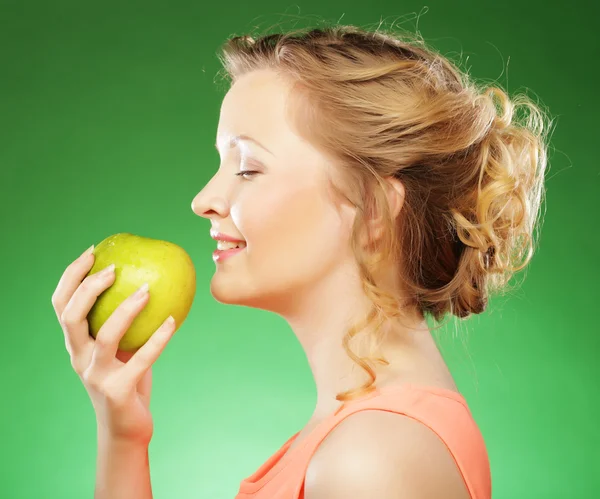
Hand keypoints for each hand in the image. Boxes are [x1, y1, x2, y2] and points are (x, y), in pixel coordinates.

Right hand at [51, 245, 176, 444]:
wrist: (126, 429)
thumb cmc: (127, 380)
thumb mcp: (121, 349)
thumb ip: (125, 323)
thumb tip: (149, 280)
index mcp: (76, 345)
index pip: (61, 305)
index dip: (71, 276)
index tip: (92, 251)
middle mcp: (79, 358)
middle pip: (71, 316)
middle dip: (89, 287)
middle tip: (115, 268)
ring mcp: (97, 376)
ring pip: (106, 336)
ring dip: (127, 309)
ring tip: (148, 290)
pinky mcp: (118, 391)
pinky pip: (142, 359)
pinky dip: (159, 338)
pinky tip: (173, 320)